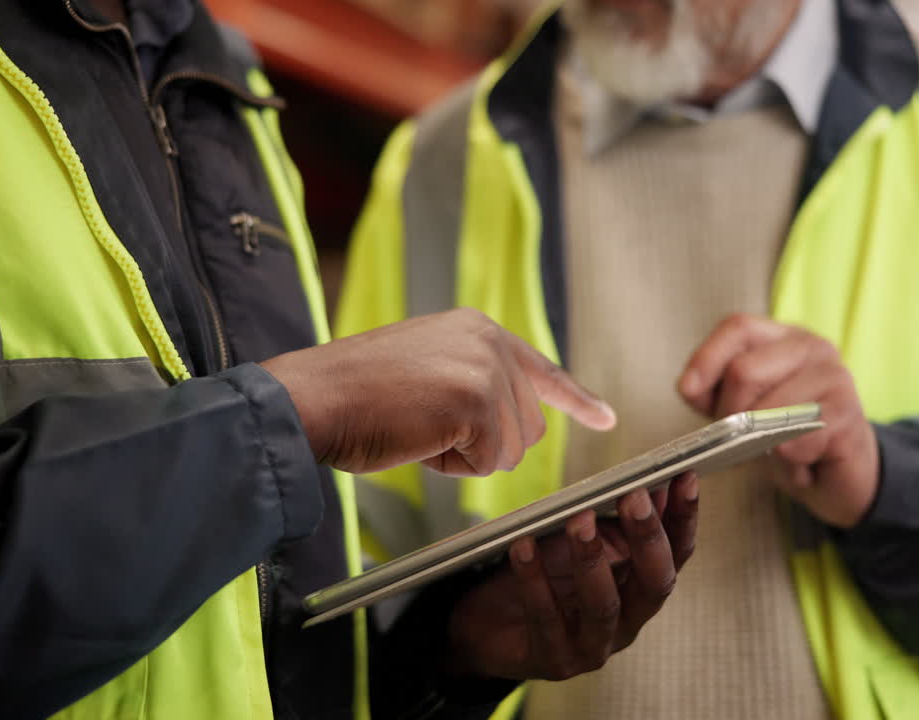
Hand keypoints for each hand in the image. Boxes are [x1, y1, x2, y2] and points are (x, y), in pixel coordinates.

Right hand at [261, 308, 615, 475]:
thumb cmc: (356, 395)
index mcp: (477, 328)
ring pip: (511, 449)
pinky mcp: (476, 402)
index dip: (576, 399)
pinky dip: (452, 468)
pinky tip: (417, 440)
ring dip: (465, 458)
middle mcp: (489, 340)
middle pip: (528, 426)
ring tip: (418, 428)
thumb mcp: (426, 368)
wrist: (312, 398)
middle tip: (429, 428)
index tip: (606, 417)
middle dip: (485, 446)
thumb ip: (474, 380)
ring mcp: (485, 369)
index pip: (542, 369)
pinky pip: (486, 463)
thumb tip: (518, 423)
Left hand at [445, 473, 698, 680]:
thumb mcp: (587, 544)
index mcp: (643, 590)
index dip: (684, 518)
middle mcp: (629, 622)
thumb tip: (652, 481)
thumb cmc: (549, 577)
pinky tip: (522, 547)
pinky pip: (546, 617)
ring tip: (579, 520)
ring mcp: (593, 646)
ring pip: (603, 605)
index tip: (684, 477)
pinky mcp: (554, 659)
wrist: (492, 629)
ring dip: (592, 559)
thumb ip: (619, 521)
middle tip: (633, 496)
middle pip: (655, 584)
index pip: (678, 555)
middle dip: (647, 538)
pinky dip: (534, 579)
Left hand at [678, 314, 877, 527]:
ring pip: (770, 408)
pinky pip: (797, 439)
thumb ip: (714, 393)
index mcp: (780, 337)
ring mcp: (834, 376)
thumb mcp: (742, 410)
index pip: (738, 327)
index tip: (687, 391)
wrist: (840, 471)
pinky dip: (789, 462)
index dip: (707, 358)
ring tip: (777, 452)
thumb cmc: (787, 435)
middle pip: (745, 371)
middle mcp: (810, 346)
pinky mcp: (848, 413)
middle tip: (743, 440)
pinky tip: (801, 462)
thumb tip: (691, 387)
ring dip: (762, 444)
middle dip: (730, 415)